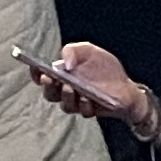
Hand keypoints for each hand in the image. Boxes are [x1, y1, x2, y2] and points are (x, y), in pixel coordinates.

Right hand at [29, 41, 150, 133]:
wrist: (126, 86)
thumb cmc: (105, 68)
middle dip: (47, 87)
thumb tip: (64, 62)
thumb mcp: (89, 51)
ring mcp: (77, 101)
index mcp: (63, 74)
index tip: (34, 67)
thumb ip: (73, 50)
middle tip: (49, 79)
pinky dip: (83, 104)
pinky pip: (81, 110)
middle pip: (49, 93)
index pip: (42, 75)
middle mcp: (66, 89)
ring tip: (69, 87)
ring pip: (63, 104)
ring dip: (65, 96)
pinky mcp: (89, 110)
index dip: (35, 72)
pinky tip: (88, 98)